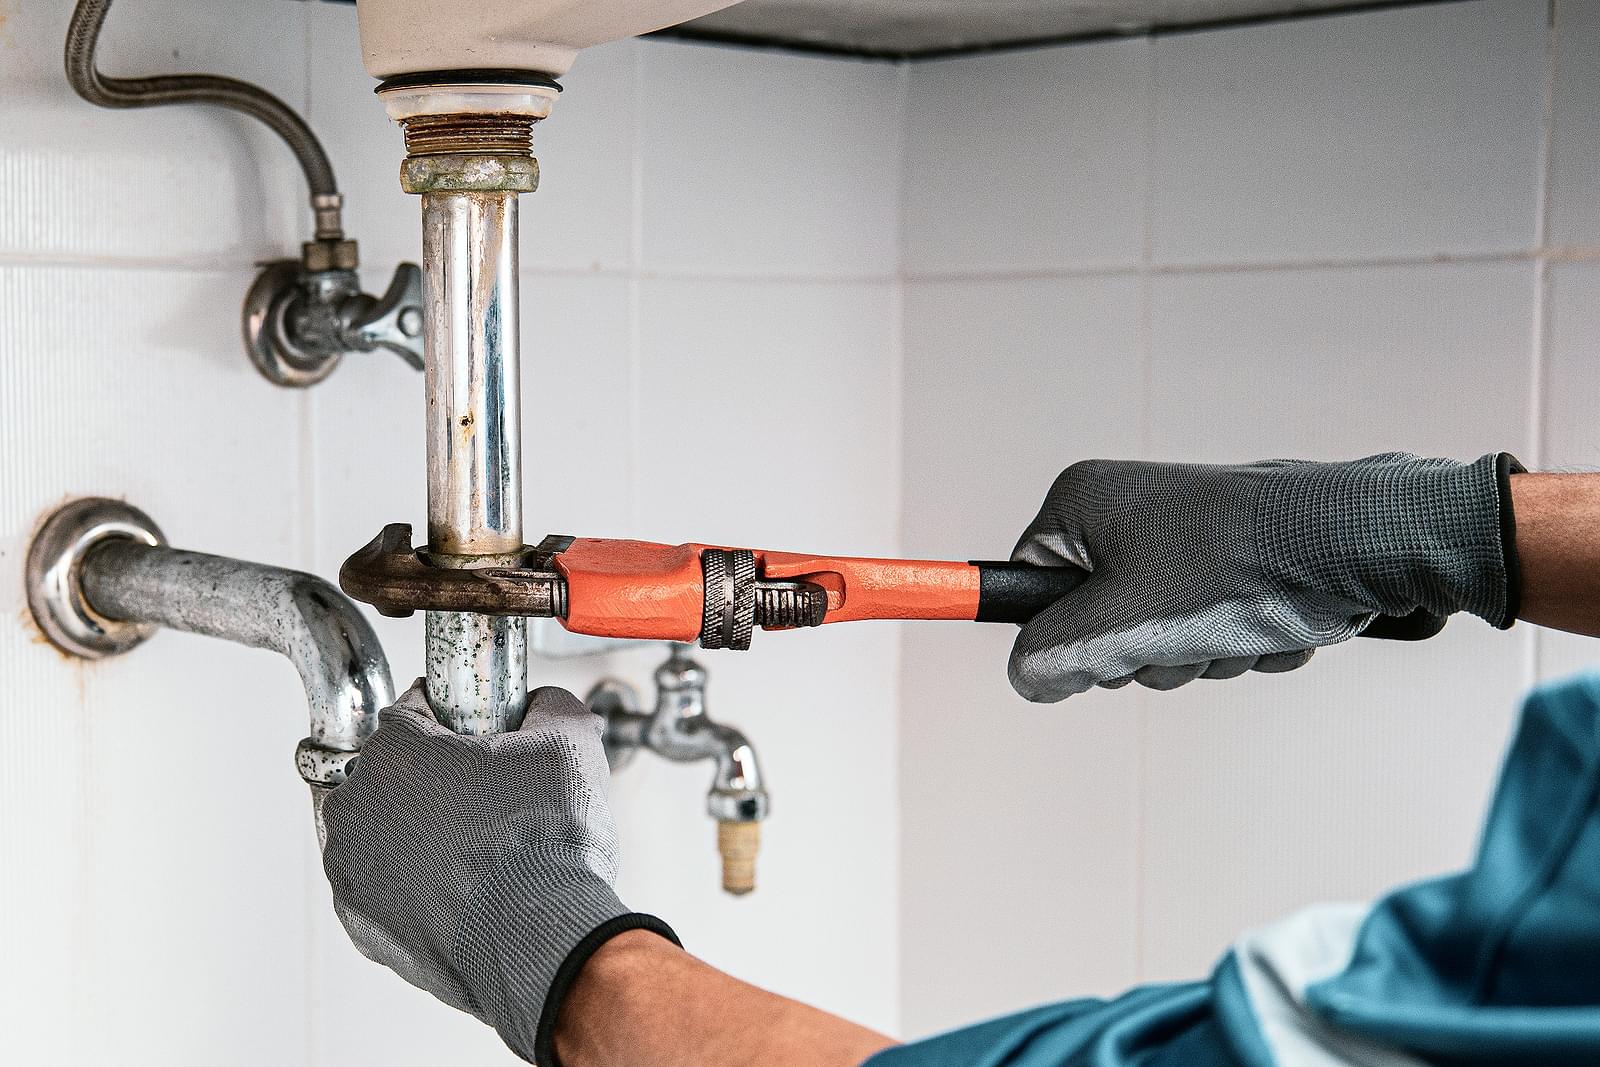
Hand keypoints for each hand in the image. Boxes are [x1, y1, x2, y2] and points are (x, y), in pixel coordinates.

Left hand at [319, 681, 675, 1063]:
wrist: (543, 942)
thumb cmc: (546, 846)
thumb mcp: (569, 743)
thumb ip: (551, 706)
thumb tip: (545, 705)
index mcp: (395, 752)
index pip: (413, 711)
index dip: (455, 719)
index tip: (480, 737)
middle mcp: (357, 808)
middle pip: (391, 773)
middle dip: (431, 778)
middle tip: (486, 797)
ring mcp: (353, 872)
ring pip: (382, 831)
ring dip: (416, 831)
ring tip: (477, 847)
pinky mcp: (363, 924)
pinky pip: (384, 887)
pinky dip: (413, 884)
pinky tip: (461, 888)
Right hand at [1008, 452, 1519, 700]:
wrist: (1360, 544)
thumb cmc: (1238, 570)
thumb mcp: (1117, 626)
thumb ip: (1049, 656)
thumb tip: (1026, 678)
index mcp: (1082, 501)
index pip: (1027, 586)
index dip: (1062, 636)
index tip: (1103, 652)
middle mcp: (1128, 507)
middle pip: (1096, 621)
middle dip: (1147, 653)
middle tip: (1182, 640)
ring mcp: (1183, 533)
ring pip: (1159, 633)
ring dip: (1199, 655)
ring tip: (1238, 628)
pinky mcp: (1233, 559)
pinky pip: (1210, 627)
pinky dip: (1239, 643)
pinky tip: (1273, 624)